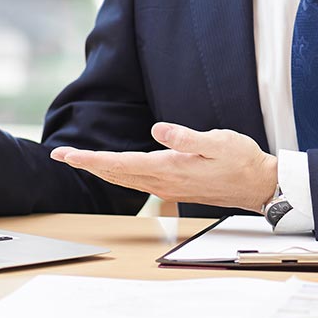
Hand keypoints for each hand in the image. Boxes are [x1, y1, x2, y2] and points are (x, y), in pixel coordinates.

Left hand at [51, 123, 277, 211]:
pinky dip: (118, 174)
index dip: (91, 159)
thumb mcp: (218, 141)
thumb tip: (158, 131)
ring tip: (79, 160)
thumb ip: (186, 137)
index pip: (120, 163)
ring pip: (124, 179)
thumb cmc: (241, 159)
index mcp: (169, 168)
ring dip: (100, 169)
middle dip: (86, 164)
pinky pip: (136, 182)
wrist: (258, 185)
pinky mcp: (173, 187)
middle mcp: (163, 182)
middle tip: (60, 155)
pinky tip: (113, 169)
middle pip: (115, 173)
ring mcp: (167, 187)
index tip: (67, 155)